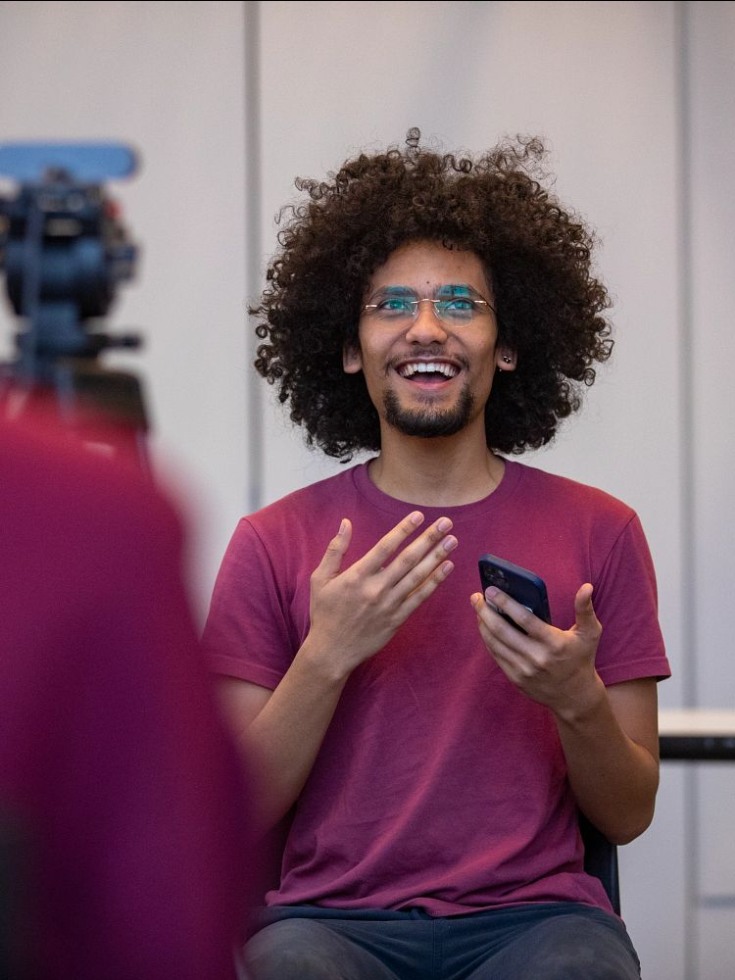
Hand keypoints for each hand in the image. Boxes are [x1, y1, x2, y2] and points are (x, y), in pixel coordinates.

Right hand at [308, 512, 456, 676]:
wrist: (332, 651)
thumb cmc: (325, 612)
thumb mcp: (321, 579)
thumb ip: (335, 549)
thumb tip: (346, 522)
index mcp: (357, 576)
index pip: (385, 547)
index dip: (403, 530)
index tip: (419, 515)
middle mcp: (376, 588)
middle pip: (407, 559)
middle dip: (428, 538)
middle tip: (446, 522)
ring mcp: (389, 604)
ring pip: (418, 576)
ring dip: (437, 557)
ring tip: (452, 540)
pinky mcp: (397, 619)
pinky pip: (420, 597)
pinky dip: (435, 582)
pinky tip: (447, 567)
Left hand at [471, 582, 602, 717]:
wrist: (575, 696)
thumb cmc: (581, 658)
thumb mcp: (590, 633)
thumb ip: (585, 609)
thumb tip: (586, 587)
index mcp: (554, 643)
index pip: (524, 619)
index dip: (505, 603)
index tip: (491, 590)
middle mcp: (537, 657)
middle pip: (502, 630)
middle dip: (485, 611)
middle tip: (476, 596)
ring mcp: (524, 670)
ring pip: (495, 643)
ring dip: (482, 623)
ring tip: (478, 608)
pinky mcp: (515, 679)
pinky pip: (496, 655)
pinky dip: (487, 638)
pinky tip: (484, 626)